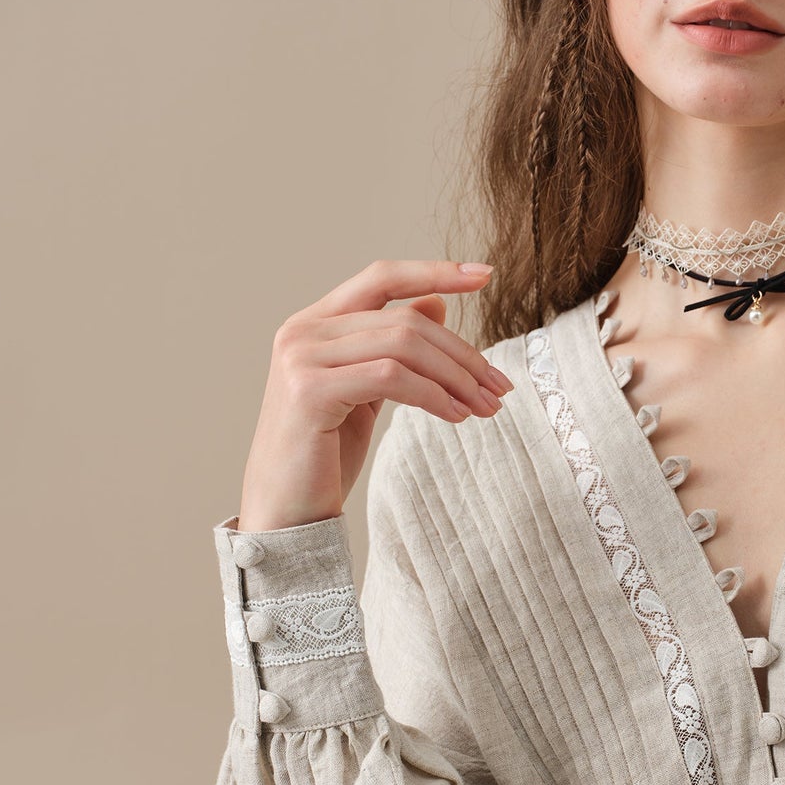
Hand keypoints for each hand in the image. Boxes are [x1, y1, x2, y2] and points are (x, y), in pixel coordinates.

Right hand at [237, 258, 515, 530]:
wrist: (285, 512)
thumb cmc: (324, 455)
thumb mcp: (367, 390)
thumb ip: (394, 346)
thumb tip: (438, 304)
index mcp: (314, 323)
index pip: (382, 278)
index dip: (434, 272)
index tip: (484, 275)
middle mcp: (302, 331)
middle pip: (405, 320)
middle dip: (463, 353)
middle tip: (499, 386)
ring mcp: (301, 358)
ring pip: (403, 345)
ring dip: (456, 377)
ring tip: (485, 406)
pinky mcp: (309, 391)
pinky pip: (391, 378)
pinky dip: (434, 395)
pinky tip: (456, 416)